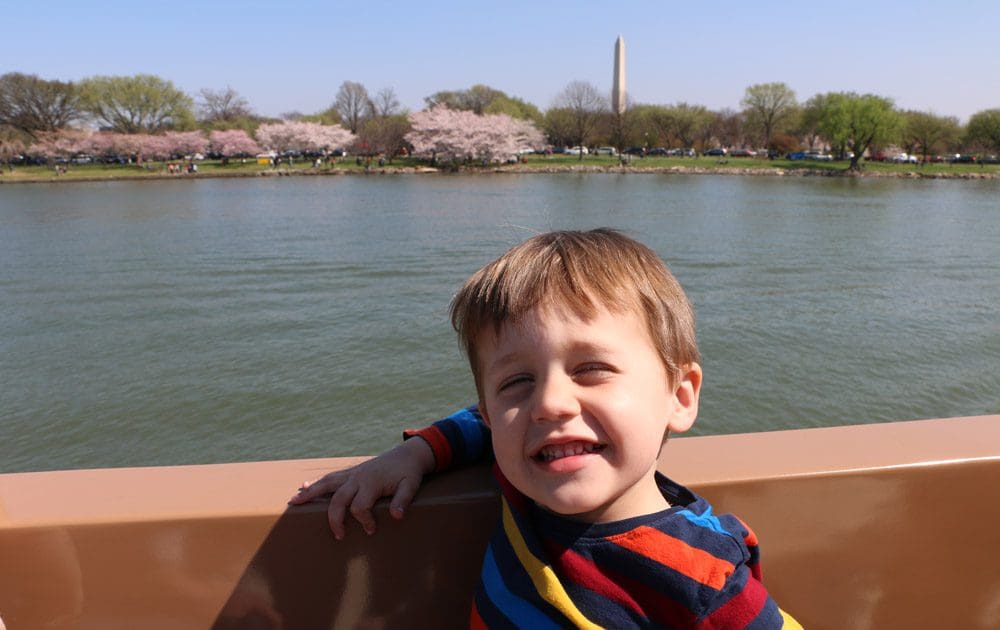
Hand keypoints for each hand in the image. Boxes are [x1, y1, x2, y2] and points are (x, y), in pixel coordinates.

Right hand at [289, 437, 434, 539]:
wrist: (408, 455)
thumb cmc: (409, 472)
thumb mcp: (411, 485)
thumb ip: (403, 500)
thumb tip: (397, 516)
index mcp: (371, 482)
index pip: (359, 506)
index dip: (364, 521)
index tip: (372, 530)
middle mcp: (358, 477)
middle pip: (338, 498)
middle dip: (334, 518)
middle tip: (338, 535)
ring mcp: (352, 473)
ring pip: (327, 483)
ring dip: (310, 493)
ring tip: (294, 502)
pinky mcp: (351, 472)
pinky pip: (330, 478)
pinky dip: (316, 483)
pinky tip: (304, 487)